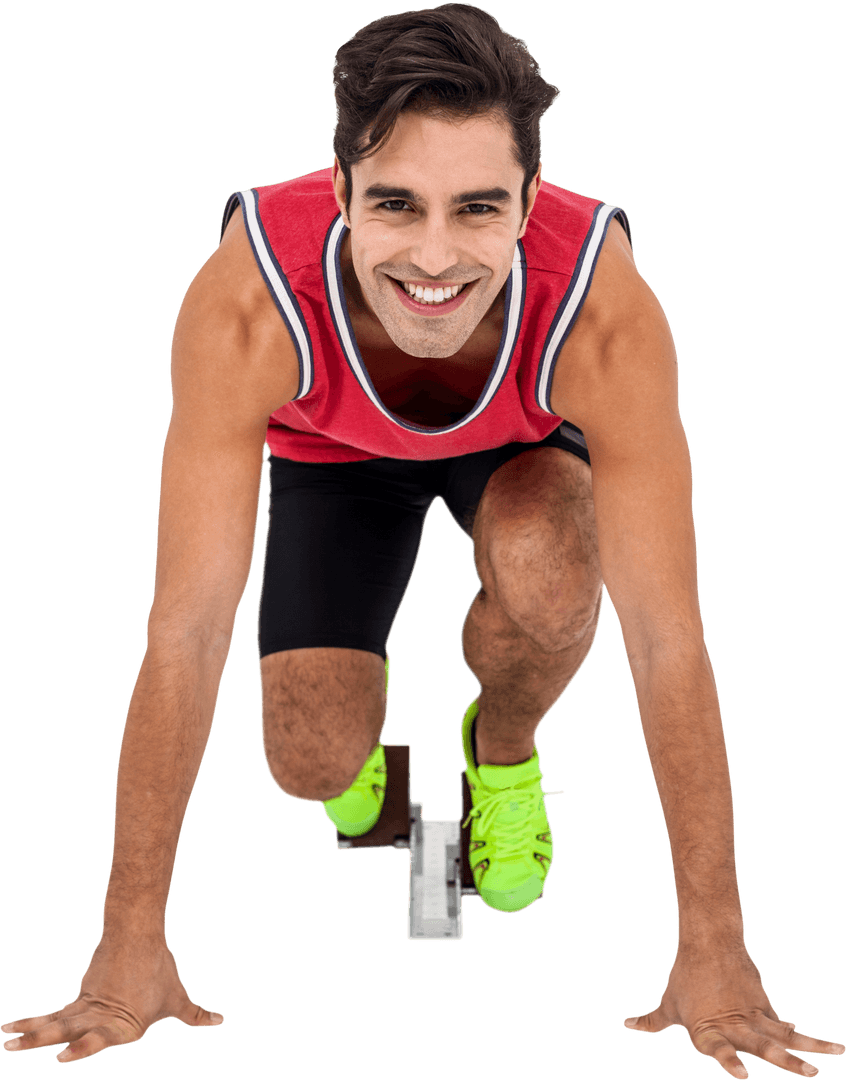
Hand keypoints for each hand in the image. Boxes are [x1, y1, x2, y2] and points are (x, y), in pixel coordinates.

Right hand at [2, 933, 222, 1062]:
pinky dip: (33, 1020)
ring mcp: (87, 1006)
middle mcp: (101, 1017)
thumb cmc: (160, 971)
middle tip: (14, 1048)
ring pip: (55, 1022)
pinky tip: (10, 1027)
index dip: (82, 1049)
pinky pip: (54, 1014)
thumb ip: (196, 1015)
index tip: (61, 1057)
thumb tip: (222, 1020)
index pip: (99, 1039)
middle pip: (68, 1029)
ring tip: (5, 1041)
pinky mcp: (81, 997)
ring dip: (30, 1031)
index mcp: (125, 1026)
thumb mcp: (179, 999)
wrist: (138, 934)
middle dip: (41, 1040)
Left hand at [623, 944, 844, 1076]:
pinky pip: (783, 1023)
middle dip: (787, 1061)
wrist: (708, 943)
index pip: (719, 1051)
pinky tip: (819, 1042)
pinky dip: (799, 1033)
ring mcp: (752, 1015)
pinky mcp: (763, 1005)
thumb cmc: (684, 979)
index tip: (742, 1076)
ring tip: (836, 1054)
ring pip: (786, 1034)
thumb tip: (627, 1024)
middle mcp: (733, 1026)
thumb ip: (651, 1022)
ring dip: (811, 1046)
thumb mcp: (667, 1005)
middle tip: (810, 1073)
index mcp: (707, 1033)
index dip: (730, 1062)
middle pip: (763, 1045)